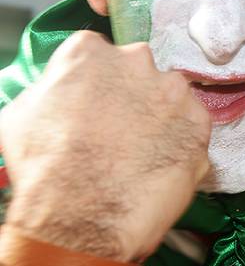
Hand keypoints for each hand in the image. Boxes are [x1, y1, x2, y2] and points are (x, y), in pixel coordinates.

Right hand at [0, 31, 210, 261]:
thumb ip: (54, 89)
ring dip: (163, 117)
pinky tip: (162, 165)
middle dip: (134, 95)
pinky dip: (183, 143)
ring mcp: (174, 92)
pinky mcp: (200, 123)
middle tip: (122, 130)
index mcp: (89, 51)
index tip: (97, 105)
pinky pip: (194, 128)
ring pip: (172, 97)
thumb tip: (65, 93)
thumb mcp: (23, 114)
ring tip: (144, 152)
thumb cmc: (44, 168)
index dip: (99, 84)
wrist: (84, 214)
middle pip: (140, 72)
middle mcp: (138, 61)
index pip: (99, 54)